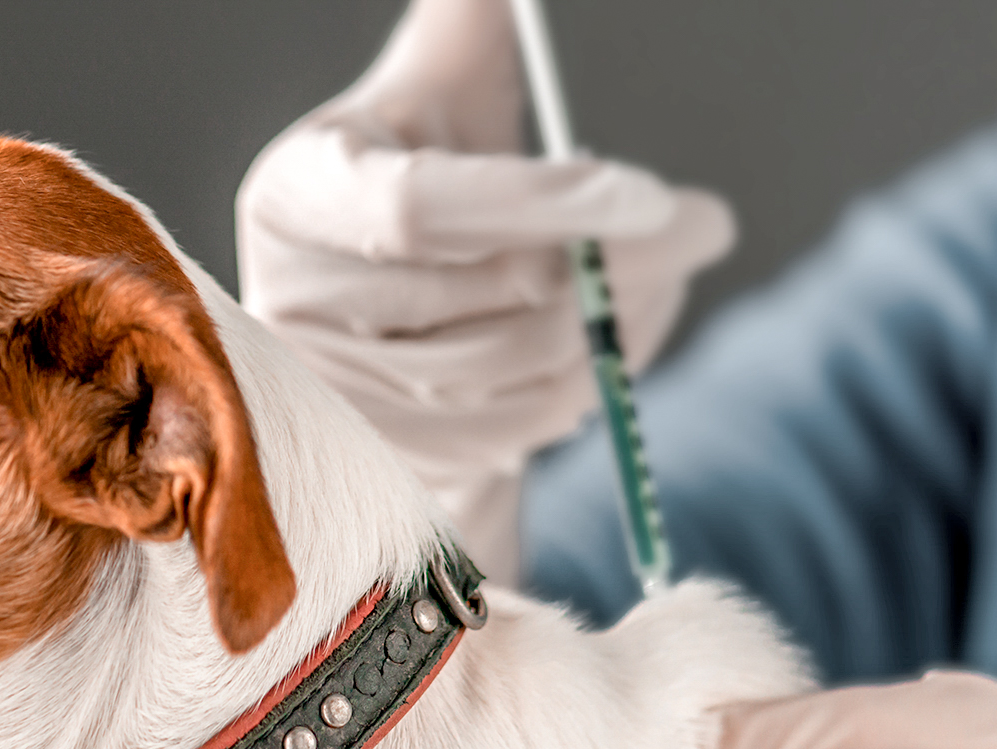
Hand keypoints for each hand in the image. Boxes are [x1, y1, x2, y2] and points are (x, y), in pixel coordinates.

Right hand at [234, 0, 731, 578]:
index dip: (540, 202)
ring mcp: (334, 393)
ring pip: (509, 373)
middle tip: (705, 224)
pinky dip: (585, 386)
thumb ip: (468, 18)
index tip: (658, 191)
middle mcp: (291, 302)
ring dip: (614, 326)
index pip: (417, 207)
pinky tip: (613, 338)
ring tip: (665, 273)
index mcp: (295, 193)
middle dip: (617, 262)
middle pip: (482, 296)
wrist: (374, 299)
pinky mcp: (383, 457)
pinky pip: (512, 433)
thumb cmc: (416, 167)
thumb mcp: (434, 86)